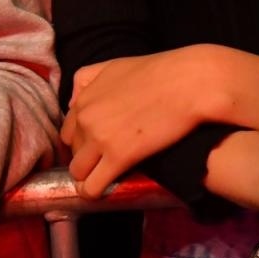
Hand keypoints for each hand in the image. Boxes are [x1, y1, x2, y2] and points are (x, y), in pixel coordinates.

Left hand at [62, 47, 217, 197]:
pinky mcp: (119, 157)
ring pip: (78, 172)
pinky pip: (92, 187)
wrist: (190, 83)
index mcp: (85, 97)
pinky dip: (95, 192)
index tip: (98, 146)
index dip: (83, 141)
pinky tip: (105, 190)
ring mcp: (100, 138)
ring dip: (89, 176)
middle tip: (108, 160)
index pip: (68, 131)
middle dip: (87, 157)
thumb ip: (88, 79)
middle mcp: (86, 117)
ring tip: (107, 177)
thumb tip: (73, 102)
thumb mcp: (115, 65)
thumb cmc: (160, 71)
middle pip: (73, 151)